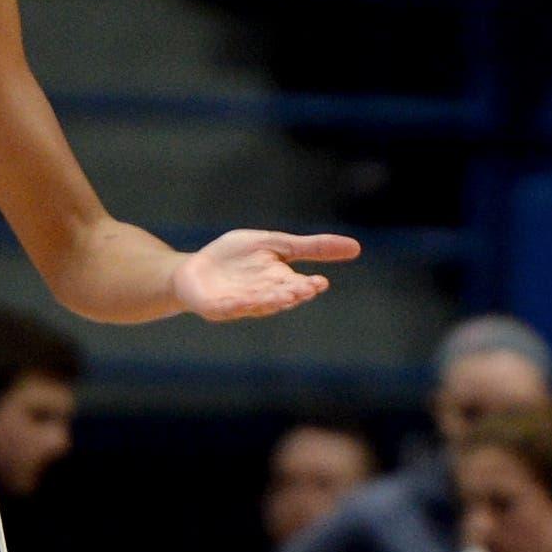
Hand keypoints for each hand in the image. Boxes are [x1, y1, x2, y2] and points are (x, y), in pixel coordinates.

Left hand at [173, 228, 359, 321]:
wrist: (195, 270)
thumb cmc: (236, 258)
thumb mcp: (275, 243)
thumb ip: (312, 247)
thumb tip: (356, 247)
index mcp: (278, 283)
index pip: (297, 286)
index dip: (307, 286)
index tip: (319, 282)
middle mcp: (262, 297)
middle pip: (279, 297)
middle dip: (290, 294)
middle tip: (303, 290)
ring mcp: (238, 305)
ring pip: (257, 304)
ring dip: (268, 301)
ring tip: (280, 296)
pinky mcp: (214, 308)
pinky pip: (226, 307)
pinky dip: (234, 304)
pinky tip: (240, 300)